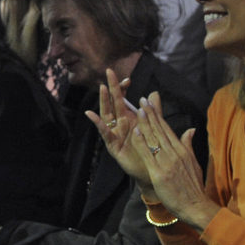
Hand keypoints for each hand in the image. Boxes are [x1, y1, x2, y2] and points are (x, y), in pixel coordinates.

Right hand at [84, 69, 150, 187]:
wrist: (151, 172)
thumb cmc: (149, 150)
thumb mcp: (152, 128)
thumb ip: (153, 111)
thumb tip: (153, 93)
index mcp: (128, 119)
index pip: (123, 99)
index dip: (124, 88)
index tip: (127, 78)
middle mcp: (119, 124)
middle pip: (113, 102)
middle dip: (111, 87)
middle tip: (109, 71)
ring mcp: (114, 134)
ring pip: (107, 115)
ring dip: (104, 101)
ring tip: (102, 88)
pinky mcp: (113, 146)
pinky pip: (104, 133)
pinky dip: (98, 124)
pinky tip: (91, 114)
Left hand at [131, 94, 217, 229]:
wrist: (196, 206)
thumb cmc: (193, 187)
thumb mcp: (193, 163)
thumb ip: (188, 145)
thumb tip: (191, 130)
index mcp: (182, 151)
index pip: (167, 129)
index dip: (157, 115)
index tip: (150, 103)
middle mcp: (175, 154)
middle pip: (160, 130)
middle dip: (150, 114)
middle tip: (142, 99)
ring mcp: (167, 163)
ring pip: (154, 139)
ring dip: (145, 123)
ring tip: (137, 109)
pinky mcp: (160, 173)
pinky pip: (149, 155)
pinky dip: (142, 142)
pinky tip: (135, 132)